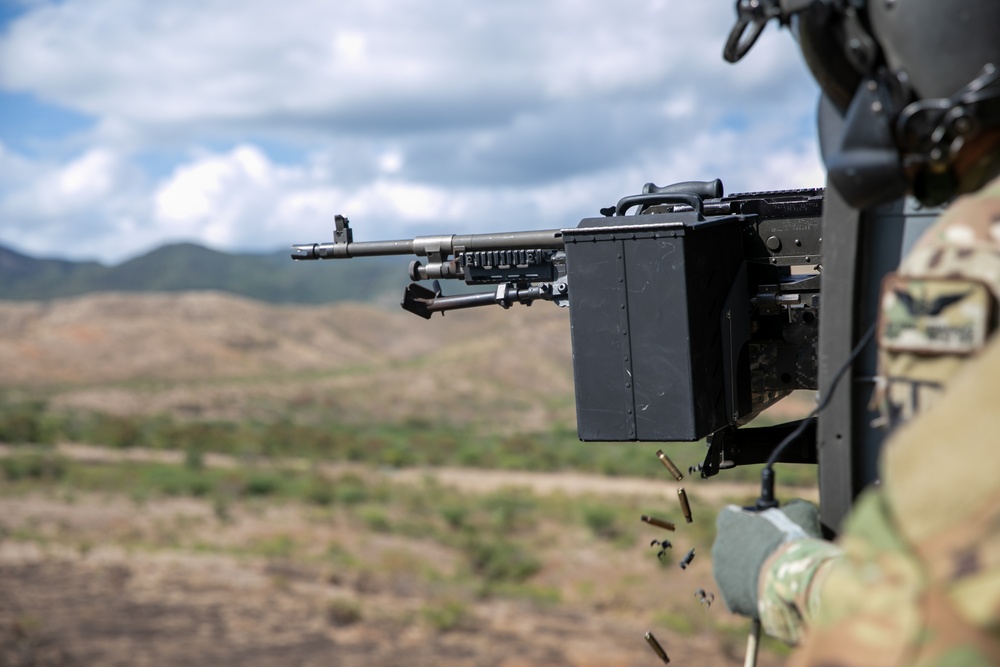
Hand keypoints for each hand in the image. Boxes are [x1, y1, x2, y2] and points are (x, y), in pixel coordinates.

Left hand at [711, 499, 822, 617]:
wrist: (792, 579)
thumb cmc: (793, 541)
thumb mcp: (799, 513)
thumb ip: (792, 507)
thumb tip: (796, 508)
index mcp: (729, 522)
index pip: (731, 516)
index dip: (749, 521)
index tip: (764, 527)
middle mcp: (719, 546)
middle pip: (733, 546)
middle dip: (752, 549)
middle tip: (774, 555)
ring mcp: (722, 574)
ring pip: (737, 572)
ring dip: (752, 572)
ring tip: (777, 576)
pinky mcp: (731, 598)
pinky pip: (742, 595)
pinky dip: (755, 594)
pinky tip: (774, 593)